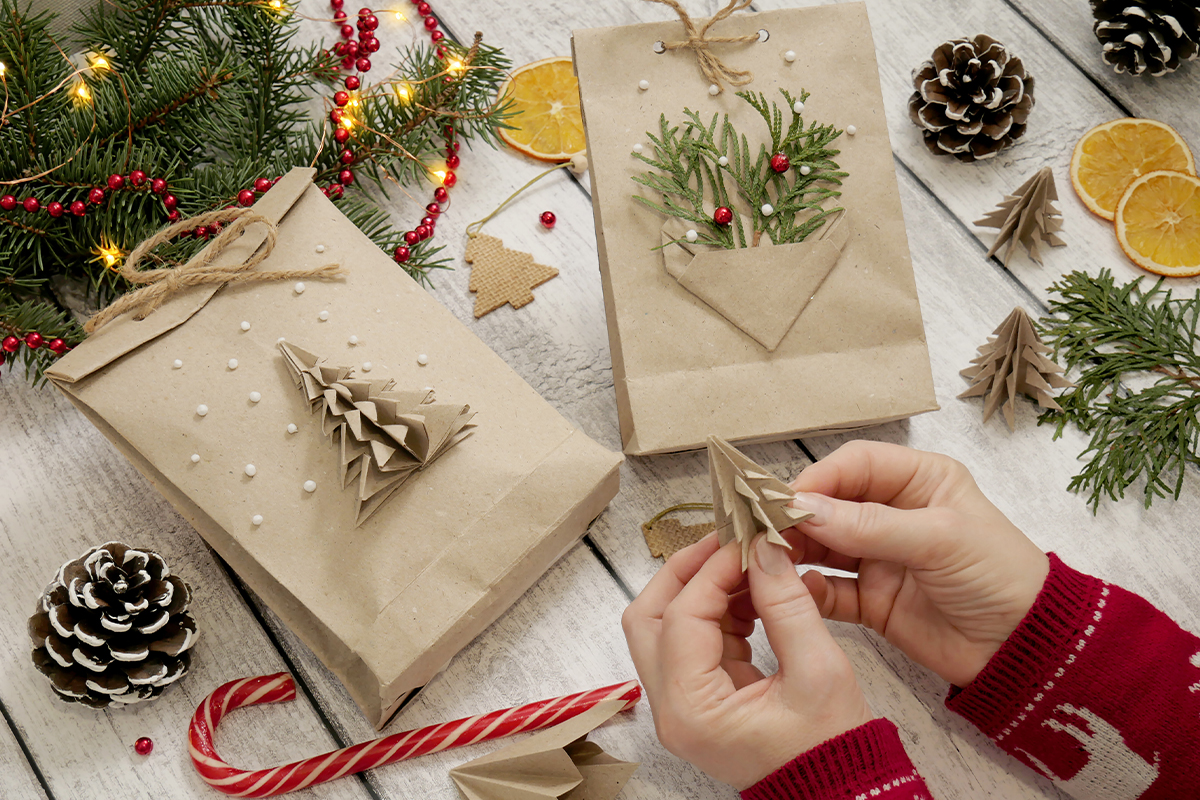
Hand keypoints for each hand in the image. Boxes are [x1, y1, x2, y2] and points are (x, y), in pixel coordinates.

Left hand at [622, 533, 872, 788]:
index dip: (712, 569)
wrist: (841, 794)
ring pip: (664, 624)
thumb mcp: (818, 669)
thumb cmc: (833, 747)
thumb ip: (786, 603)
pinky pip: (691, 639)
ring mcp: (680, 704)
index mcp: (691, 710)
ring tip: (750, 565)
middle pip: (649, 617)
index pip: (681, 616)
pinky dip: (716, 609)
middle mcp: (671, 708)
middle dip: (686, 572)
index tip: (747, 537)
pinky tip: (754, 594)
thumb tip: (763, 547)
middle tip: (729, 542)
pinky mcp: (699, 697)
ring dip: (702, 588)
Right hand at [783, 440, 1048, 687]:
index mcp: (918, 480)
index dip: (818, 479)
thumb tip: (804, 508)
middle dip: (795, 516)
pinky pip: (828, 590)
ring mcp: (879, 557)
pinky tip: (792, 592)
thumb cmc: (1000, 576)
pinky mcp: (871, 600)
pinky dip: (807, 591)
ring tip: (765, 559)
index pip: (854, 465)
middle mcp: (893, 513)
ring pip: (821, 546)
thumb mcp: (939, 539)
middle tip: (762, 529)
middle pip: (829, 504)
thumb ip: (870, 524)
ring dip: (793, 552)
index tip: (785, 500)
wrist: (1026, 651)